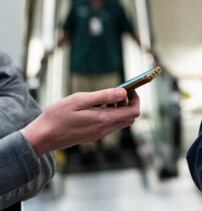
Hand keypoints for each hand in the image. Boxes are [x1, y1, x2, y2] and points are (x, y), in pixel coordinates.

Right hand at [21, 87, 140, 156]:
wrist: (42, 137)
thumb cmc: (57, 117)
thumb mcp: (80, 100)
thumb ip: (104, 96)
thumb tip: (123, 92)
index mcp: (104, 120)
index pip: (133, 112)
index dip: (135, 98)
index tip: (129, 88)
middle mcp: (104, 130)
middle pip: (129, 117)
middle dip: (128, 103)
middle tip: (116, 92)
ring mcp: (99, 134)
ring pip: (120, 121)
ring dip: (118, 108)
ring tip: (103, 98)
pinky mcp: (93, 135)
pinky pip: (109, 124)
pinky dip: (109, 114)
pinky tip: (94, 107)